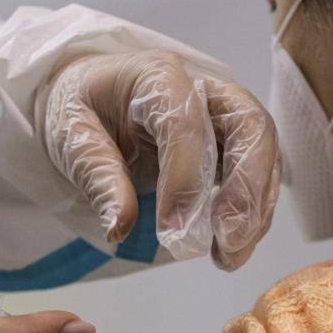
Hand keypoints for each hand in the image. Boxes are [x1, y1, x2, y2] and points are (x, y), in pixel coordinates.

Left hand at [43, 50, 279, 270]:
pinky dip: (252, 214)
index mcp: (158, 75)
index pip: (185, 122)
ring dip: (255, 209)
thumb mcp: (71, 137)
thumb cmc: (83, 112)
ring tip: (229, 257)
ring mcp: (224, 114)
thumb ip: (97, 177)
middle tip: (227, 240)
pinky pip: (258, 174)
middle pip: (248, 125)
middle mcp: (204, 87)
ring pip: (262, 153)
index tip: (173, 230)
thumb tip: (120, 226)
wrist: (95, 102)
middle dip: (245, 188)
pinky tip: (231, 247)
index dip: (185, 179)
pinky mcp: (232, 144)